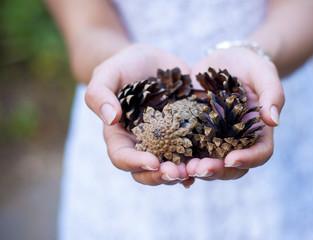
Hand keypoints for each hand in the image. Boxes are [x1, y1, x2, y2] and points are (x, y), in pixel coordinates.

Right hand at [85, 44, 192, 185]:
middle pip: (147, 170)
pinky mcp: (185, 133)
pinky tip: (211, 162)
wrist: (151, 61)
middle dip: (161, 175)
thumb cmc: (124, 66)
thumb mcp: (107, 73)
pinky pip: (192, 152)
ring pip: (171, 166)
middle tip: (177, 173)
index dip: (135, 162)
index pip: (121, 156)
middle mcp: (143, 144)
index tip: (152, 161)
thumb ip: (99, 94)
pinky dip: (199, 159)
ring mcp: (165, 141)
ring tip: (196, 170)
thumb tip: (110, 119)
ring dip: (183, 173)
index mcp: (120, 135)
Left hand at [186, 47, 284, 180]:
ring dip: (197, 169)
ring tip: (184, 167)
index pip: (260, 153)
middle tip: (200, 169)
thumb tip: (273, 120)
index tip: (231, 159)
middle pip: (231, 166)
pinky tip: (168, 159)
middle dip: (217, 170)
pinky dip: (180, 158)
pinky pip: (188, 150)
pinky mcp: (193, 133)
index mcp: (257, 131)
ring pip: (208, 163)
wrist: (222, 61)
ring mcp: (213, 139)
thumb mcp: (262, 72)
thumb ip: (272, 93)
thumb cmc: (247, 65)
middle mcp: (235, 141)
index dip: (248, 159)